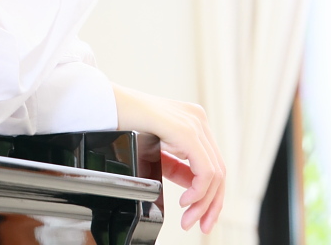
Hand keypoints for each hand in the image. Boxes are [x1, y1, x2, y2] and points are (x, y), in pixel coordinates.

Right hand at [113, 85, 224, 233]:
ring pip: (215, 174)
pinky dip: (198, 192)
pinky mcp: (187, 131)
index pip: (215, 165)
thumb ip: (178, 167)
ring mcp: (195, 123)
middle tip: (199, 225)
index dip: (212, 196)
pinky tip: (185, 201)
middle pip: (219, 171)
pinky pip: (205, 170)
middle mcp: (199, 120)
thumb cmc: (129, 123)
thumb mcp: (159, 150)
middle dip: (210, 204)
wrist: (112, 105)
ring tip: (188, 218)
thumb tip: (194, 191)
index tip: (202, 217)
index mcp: (194, 121)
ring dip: (203, 203)